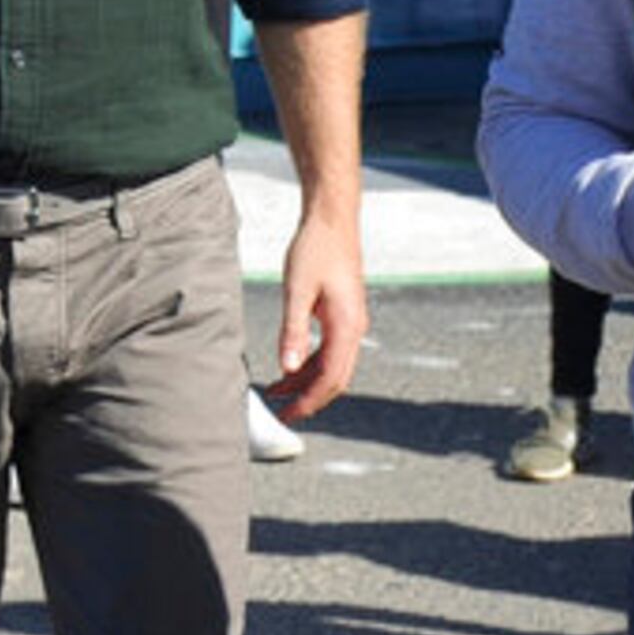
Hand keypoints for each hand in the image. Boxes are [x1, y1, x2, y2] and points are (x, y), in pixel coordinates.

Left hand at [266, 209, 367, 421]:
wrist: (331, 218)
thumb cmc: (315, 249)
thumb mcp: (297, 291)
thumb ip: (292, 331)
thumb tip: (287, 369)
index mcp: (346, 326)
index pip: (330, 379)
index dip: (309, 401)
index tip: (289, 415)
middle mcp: (354, 328)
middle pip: (336, 379)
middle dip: (311, 399)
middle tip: (284, 413)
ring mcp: (351, 321)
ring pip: (333, 365)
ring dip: (308, 381)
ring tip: (279, 391)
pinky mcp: (343, 314)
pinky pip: (330, 349)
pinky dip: (311, 362)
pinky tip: (290, 366)